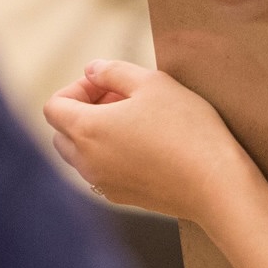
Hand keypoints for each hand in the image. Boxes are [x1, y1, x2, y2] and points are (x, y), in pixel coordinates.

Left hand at [45, 59, 259, 223]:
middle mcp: (85, 161)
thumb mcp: (153, 83)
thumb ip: (114, 71)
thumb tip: (91, 70)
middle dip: (85, 110)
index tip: (110, 83)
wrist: (214, 182)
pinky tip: (148, 146)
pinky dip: (111, 156)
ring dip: (97, 134)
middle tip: (123, 98)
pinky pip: (100, 172)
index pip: (54, 106)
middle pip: (62, 132)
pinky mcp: (120, 197)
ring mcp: (101, 183)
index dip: (78, 88)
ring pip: (80, 154)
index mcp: (87, 130)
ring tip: (137, 121)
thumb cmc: (185, 127)